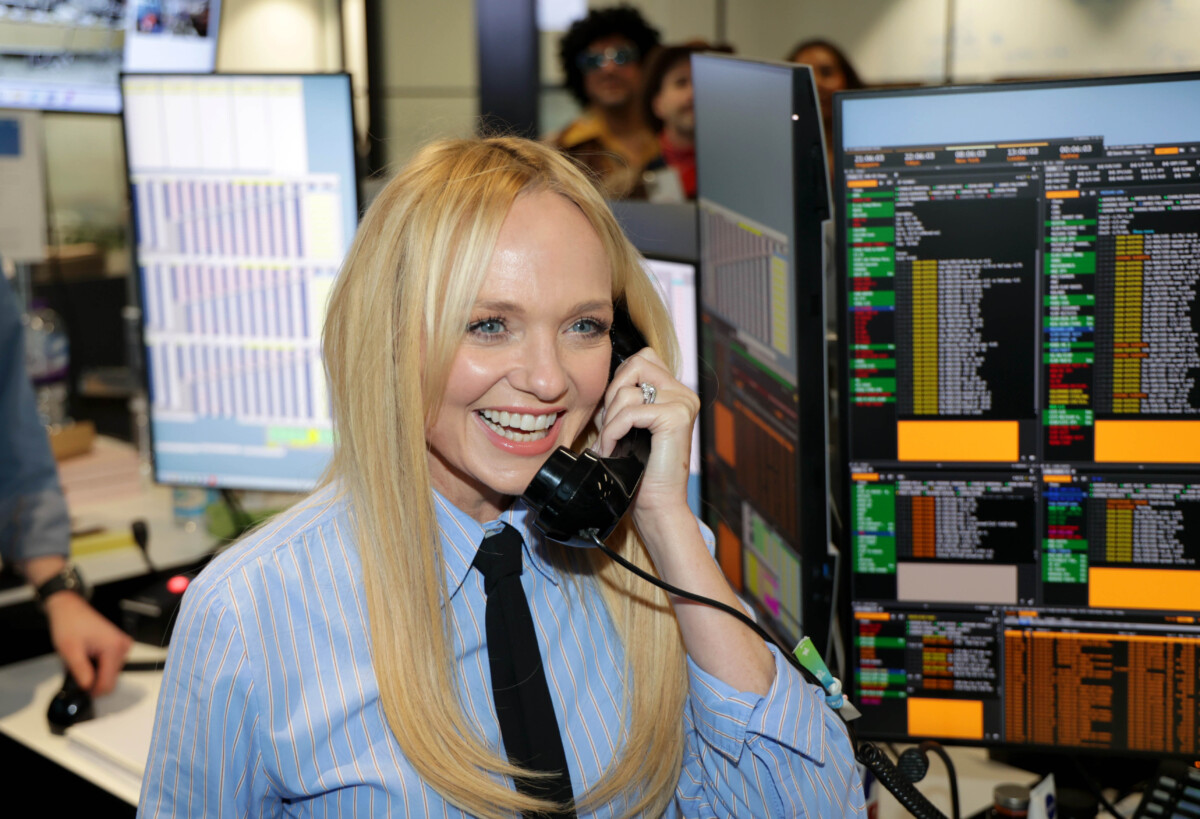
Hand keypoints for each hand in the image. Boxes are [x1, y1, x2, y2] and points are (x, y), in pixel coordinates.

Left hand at [44, 592, 132, 695]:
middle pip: (110, 679)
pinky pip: (110, 666)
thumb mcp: (70, 651)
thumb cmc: (70, 624)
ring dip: (95, 673)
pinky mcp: (119, 646)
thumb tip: (87, 689)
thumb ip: (80, 672)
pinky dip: (98, 667)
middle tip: (76, 670)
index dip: (92, 691)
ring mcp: (122, 646)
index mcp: (114, 648)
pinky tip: (88, 658)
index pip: (108, 683)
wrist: (70, 609)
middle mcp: (123, 647)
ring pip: (110, 674)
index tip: (79, 690)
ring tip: (81, 661)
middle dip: (92, 680)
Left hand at [594, 346, 698, 526]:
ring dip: (610, 419)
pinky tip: (614, 449)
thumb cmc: (639, 468)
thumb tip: (598, 380)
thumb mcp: (626, 425)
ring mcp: (683, 402)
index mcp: (675, 391)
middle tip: (610, 427)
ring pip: (628, 391)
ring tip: (612, 442)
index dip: (619, 381)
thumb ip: (620, 399)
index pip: (641, 359)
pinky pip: (630, 412)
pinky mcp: (677, 416)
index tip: (613, 415)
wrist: (656, 503)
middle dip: (613, 395)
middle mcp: (684, 393)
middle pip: (635, 365)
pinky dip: (613, 431)